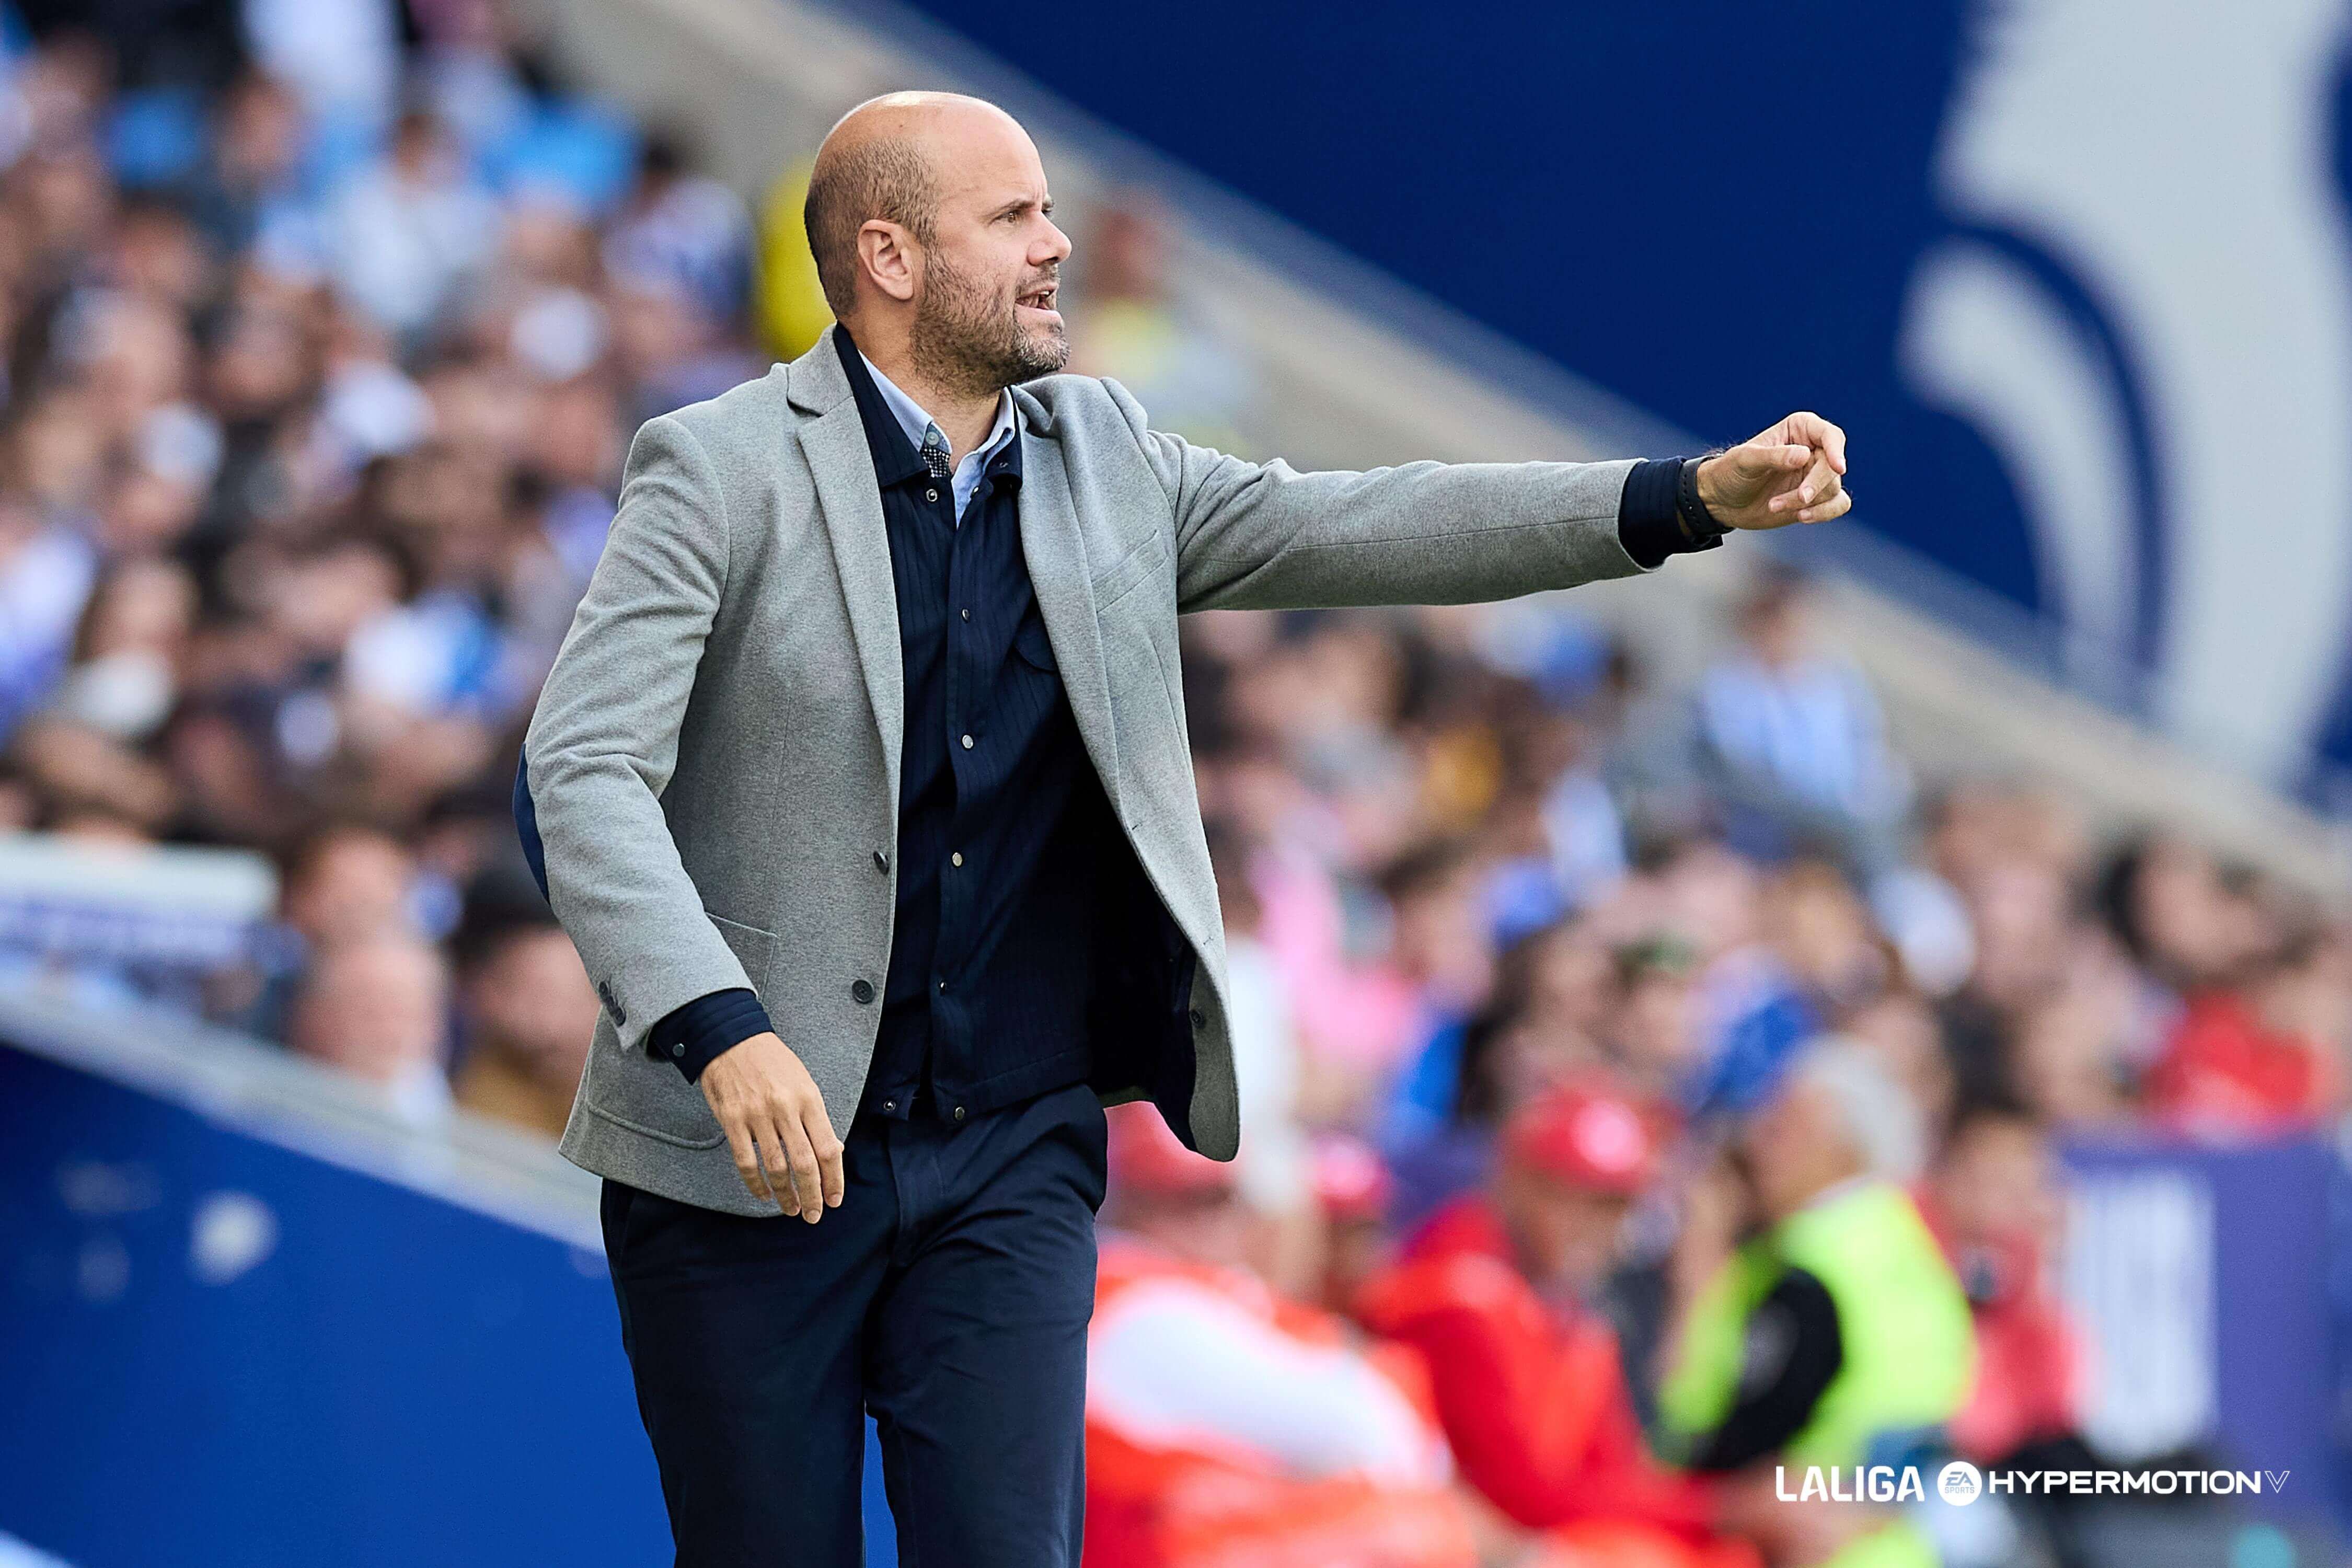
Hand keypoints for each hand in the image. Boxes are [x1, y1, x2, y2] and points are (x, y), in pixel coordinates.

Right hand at [698, 1031, 844, 1220]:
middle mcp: (785, 1108)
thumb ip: (817, 1118)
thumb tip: (832, 1152)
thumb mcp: (804, 1082)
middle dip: (812, 1195)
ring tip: (790, 1209)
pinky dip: (755, 1183)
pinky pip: (746, 1161)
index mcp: (809, 1099)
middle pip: (804, 1163)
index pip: (827, 1148)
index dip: (833, 1179)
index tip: (834, 1199)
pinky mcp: (732, 1120)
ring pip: (776, 1167)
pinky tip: (763, 1194)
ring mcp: (757, 1115)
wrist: (732, 1039)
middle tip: (813, 1215)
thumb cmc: (773, 1063)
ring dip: (785, 1194)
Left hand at [1693, 411, 1849, 529]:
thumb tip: (1805, 455)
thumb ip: (1773, 456)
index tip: (1838, 467)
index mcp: (1799, 429)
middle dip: (1816, 485)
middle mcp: (1813, 450)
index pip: (1830, 436)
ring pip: (1832, 488)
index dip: (1837, 450)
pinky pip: (1838, 504)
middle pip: (1833, 467)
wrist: (1721, 501)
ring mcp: (1815, 475)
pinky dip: (1825, 513)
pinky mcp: (1816, 498)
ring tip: (1775, 506)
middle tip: (1799, 498)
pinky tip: (1802, 517)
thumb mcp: (1745, 460)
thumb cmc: (1730, 472)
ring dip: (1807, 502)